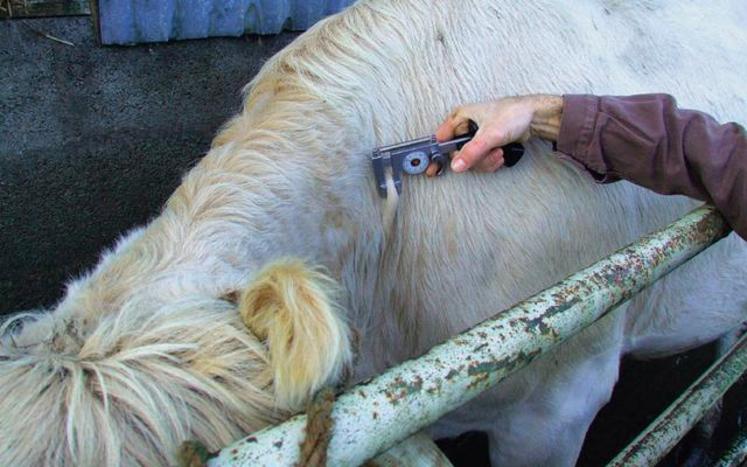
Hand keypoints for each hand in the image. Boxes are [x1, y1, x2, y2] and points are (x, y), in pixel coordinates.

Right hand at [428, 94, 562, 175]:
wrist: (535, 118)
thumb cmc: (513, 114)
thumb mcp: (489, 135)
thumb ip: (472, 152)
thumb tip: (456, 165)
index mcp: (460, 117)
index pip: (441, 139)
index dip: (437, 154)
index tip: (434, 169)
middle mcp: (465, 127)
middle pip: (457, 155)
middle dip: (474, 159)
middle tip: (486, 155)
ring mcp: (476, 138)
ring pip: (470, 160)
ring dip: (486, 161)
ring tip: (498, 152)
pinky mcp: (486, 146)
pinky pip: (481, 161)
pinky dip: (491, 162)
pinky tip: (500, 154)